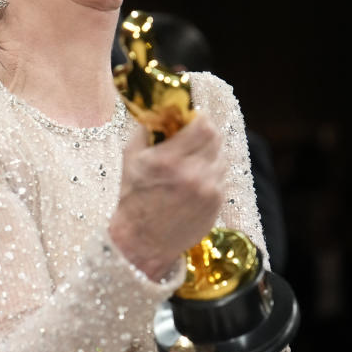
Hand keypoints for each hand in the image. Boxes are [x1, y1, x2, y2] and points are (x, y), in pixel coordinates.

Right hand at [109, 115, 226, 279]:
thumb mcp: (130, 158)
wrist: (141, 242)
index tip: (191, 118)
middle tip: (193, 136)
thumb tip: (162, 109)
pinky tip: (195, 180)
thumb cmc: (132, 199)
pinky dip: (211, 172)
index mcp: (169, 160)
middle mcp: (193, 173)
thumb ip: (148, 130)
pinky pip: (221, 176)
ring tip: (192, 161)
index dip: (199, 117)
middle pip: (216, 137)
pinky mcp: (217, 203)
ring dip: (210, 153)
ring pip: (221, 156)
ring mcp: (209, 189)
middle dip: (205, 132)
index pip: (202, 124)